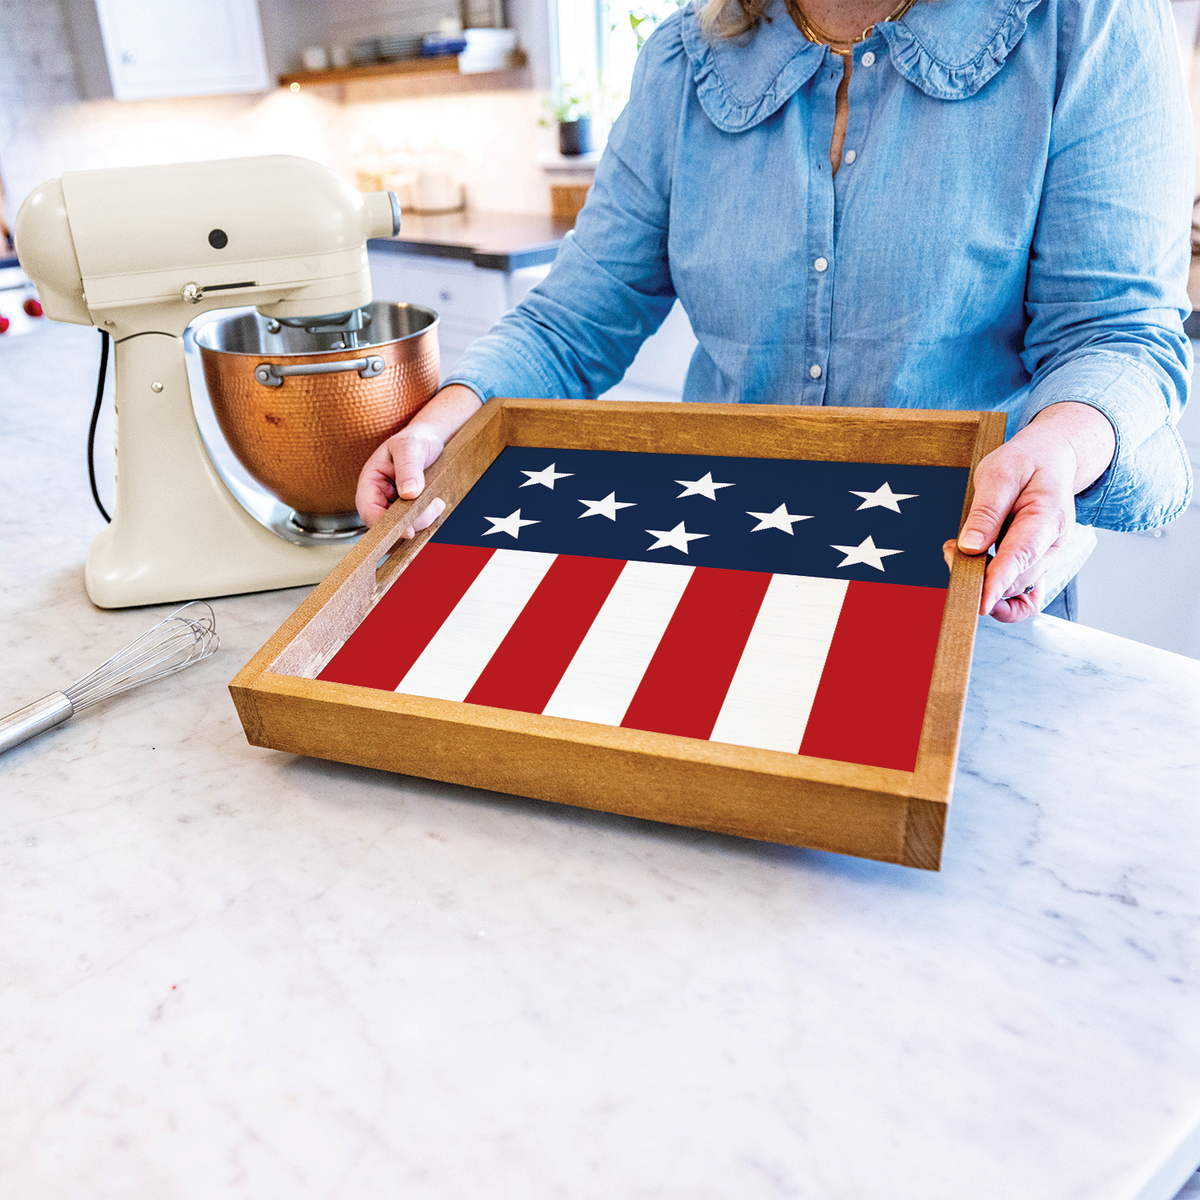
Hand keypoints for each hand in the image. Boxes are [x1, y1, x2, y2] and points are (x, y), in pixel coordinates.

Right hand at [355, 384, 482, 528]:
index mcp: (370, 482)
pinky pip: (416, 524)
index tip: (408, 530)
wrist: (430, 441)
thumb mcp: (411, 446)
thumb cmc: (416, 440)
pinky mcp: (410, 512)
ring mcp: (394, 507)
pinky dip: (428, 519)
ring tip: (438, 501)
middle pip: (387, 525)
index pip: (368, 511)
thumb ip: (408, 467)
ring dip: (423, 520)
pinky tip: (437, 504)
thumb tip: (409, 493)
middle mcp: (380, 498)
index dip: (384, 525)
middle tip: (434, 507)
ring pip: (404, 527)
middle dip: (411, 522)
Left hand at [951, 402, 1114, 622]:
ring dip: (982, 580)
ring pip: (1014, 589)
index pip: (1021, 557)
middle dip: (977, 576)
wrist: (1050, 459)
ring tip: (960, 551)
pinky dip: (997, 590)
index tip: (980, 603)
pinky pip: (1022, 594)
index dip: (998, 582)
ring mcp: (1046, 557)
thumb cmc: (1025, 463)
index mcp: (1048, 518)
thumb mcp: (999, 474)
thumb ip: (986, 512)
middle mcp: (1053, 545)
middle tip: (951, 549)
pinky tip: (975, 571)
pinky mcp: (1036, 563)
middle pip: (1014, 580)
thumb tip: (970, 547)